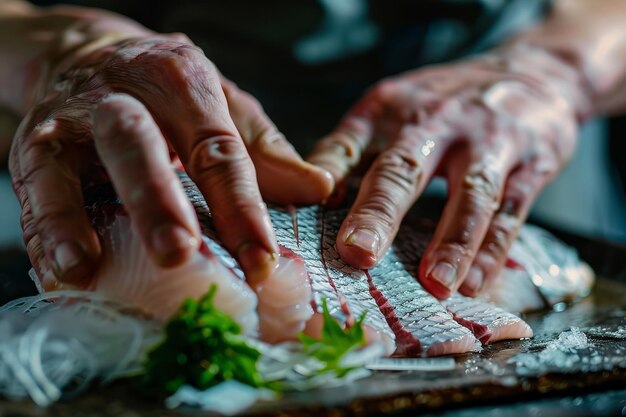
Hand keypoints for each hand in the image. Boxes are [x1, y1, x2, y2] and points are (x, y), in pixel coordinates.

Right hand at [9, 34, 332, 285]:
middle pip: (136, 143)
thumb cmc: (171, 92)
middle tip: (178, 253)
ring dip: (74, 218)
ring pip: (66, 163)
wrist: (92, 55)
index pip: (218, 149)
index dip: (241, 208)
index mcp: (183, 84)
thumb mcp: (224, 107)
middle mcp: (123, 96)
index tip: (261, 261)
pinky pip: (33, 189)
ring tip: (88, 269)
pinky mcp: (33, 144)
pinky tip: (61, 271)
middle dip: (155, 199)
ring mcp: (70, 120)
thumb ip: (265, 150)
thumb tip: (319, 189)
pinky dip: (44, 232)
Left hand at [308, 45, 585, 298]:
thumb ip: (354, 148)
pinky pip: (510, 211)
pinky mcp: (530, 164)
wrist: (534, 72)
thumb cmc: (446, 103)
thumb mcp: (395, 107)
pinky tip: (475, 283)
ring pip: (470, 193)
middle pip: (405, 167)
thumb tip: (315, 198)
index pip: (350, 143)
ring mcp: (487, 141)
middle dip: (380, 212)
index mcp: (391, 108)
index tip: (304, 214)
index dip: (326, 177)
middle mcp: (437, 120)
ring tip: (434, 283)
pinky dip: (492, 250)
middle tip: (357, 253)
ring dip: (452, 241)